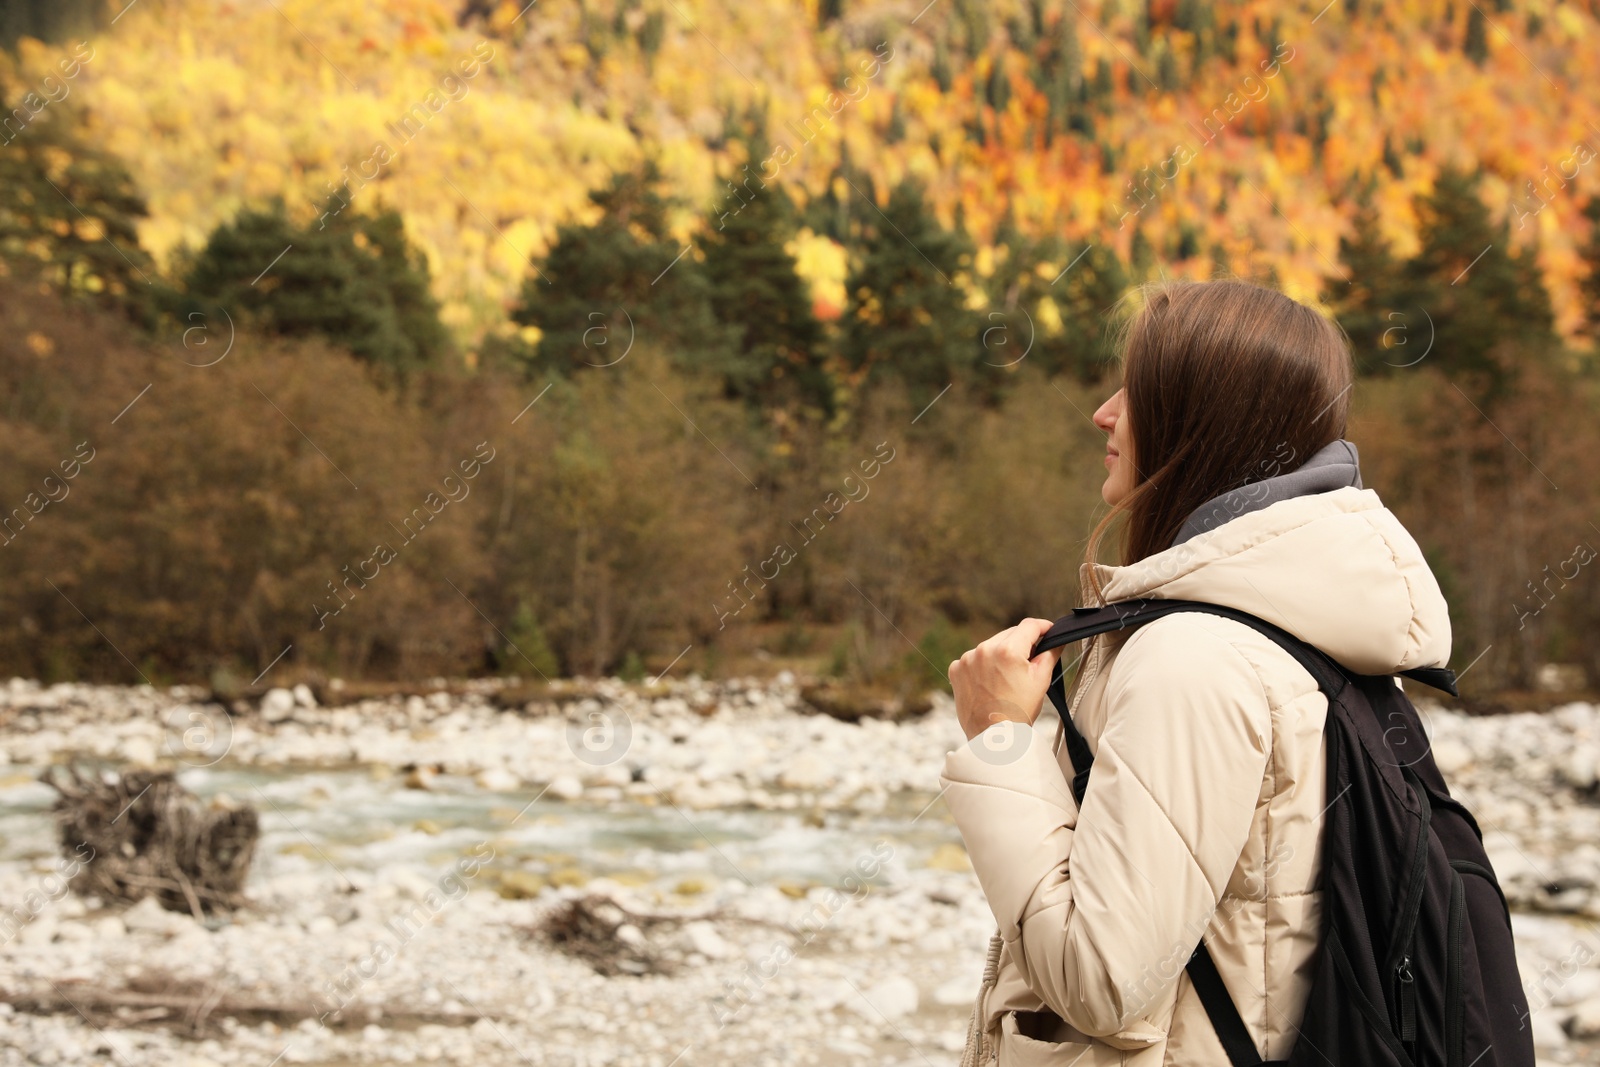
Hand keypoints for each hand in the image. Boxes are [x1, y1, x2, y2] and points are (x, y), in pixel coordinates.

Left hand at [948, 618, 1062, 741]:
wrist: (994, 737)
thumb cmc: (1018, 711)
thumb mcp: (1041, 680)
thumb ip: (1050, 654)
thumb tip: (1056, 640)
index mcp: (1007, 651)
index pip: (1029, 626)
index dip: (1043, 627)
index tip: (1048, 630)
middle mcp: (984, 650)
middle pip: (1010, 634)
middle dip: (1022, 643)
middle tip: (1030, 660)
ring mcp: (967, 659)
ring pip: (991, 645)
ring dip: (1001, 653)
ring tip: (1008, 676)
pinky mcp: (957, 669)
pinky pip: (974, 658)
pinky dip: (984, 664)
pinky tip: (991, 681)